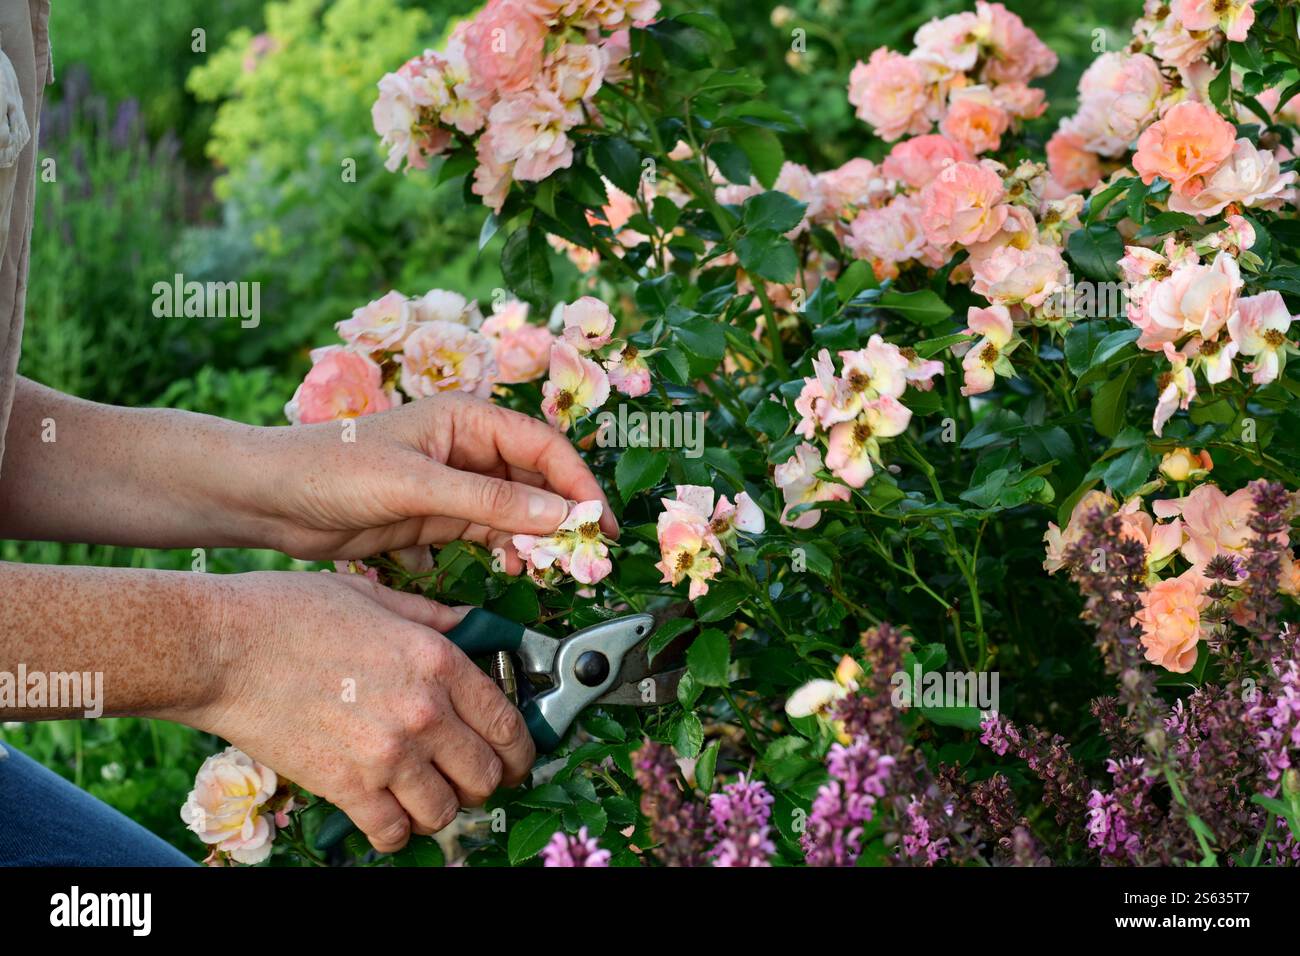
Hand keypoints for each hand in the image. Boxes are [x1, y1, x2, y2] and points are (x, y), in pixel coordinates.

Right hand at [192, 570, 534, 852]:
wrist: (222, 648)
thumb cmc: (290, 613)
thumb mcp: (374, 596)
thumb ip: (431, 616)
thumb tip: (470, 624)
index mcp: (438, 661)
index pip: (508, 723)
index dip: (520, 748)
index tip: (514, 756)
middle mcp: (423, 712)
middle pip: (486, 775)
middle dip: (485, 781)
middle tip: (469, 777)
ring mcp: (386, 755)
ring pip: (445, 811)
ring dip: (440, 807)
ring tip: (426, 794)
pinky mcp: (345, 787)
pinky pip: (392, 833)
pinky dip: (395, 831)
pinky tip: (388, 814)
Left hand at [245, 393, 617, 569]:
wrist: (269, 499)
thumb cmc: (333, 471)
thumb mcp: (416, 485)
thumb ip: (488, 504)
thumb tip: (557, 517)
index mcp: (467, 419)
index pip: (544, 448)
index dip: (577, 484)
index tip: (598, 523)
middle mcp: (468, 448)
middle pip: (536, 481)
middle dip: (562, 515)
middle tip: (585, 556)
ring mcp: (453, 485)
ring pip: (516, 511)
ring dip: (537, 538)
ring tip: (555, 570)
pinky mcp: (435, 519)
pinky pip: (488, 534)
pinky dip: (507, 551)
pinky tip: (516, 571)